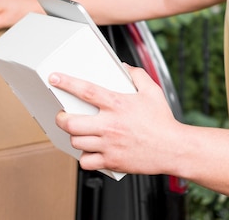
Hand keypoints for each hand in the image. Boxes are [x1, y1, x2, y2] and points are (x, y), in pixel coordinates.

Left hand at [50, 65, 181, 175]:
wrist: (173, 148)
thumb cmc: (163, 121)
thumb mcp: (152, 91)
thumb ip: (137, 75)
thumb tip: (123, 67)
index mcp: (117, 104)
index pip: (86, 90)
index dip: (67, 82)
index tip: (55, 78)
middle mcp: (110, 124)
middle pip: (71, 122)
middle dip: (61, 119)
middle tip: (62, 116)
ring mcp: (109, 144)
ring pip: (76, 142)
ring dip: (73, 137)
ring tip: (77, 133)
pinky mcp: (112, 161)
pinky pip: (87, 162)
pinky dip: (85, 158)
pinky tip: (89, 152)